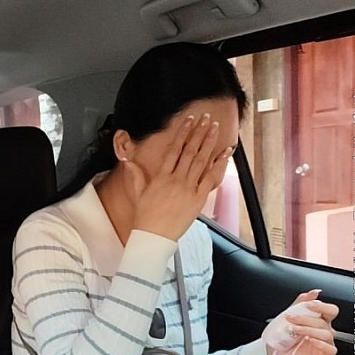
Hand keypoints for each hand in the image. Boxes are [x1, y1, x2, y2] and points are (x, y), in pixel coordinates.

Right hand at [127, 114, 233, 240]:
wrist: (153, 236)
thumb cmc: (146, 217)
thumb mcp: (138, 194)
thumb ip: (136, 176)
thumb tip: (129, 162)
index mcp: (161, 177)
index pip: (174, 149)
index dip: (182, 133)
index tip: (189, 121)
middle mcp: (176, 179)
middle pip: (189, 150)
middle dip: (199, 132)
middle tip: (206, 118)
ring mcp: (188, 188)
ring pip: (200, 160)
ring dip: (209, 142)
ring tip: (215, 128)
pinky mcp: (198, 198)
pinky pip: (211, 178)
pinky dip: (219, 164)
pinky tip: (225, 152)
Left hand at [266, 290, 338, 354]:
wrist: (274, 349)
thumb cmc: (282, 332)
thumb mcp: (290, 314)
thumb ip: (302, 303)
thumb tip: (315, 292)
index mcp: (320, 319)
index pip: (331, 310)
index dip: (322, 306)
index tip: (308, 305)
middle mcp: (325, 330)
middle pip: (324, 322)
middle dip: (306, 319)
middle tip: (290, 318)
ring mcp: (326, 342)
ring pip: (326, 334)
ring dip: (307, 330)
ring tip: (292, 330)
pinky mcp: (325, 354)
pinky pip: (330, 348)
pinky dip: (320, 343)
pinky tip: (309, 340)